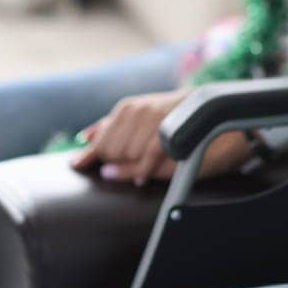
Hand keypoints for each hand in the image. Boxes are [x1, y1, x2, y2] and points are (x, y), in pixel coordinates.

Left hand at [72, 90, 188, 183]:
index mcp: (126, 109)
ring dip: (132, 167)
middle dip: (116, 161)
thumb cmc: (171, 121)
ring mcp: (152, 120)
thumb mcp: (139, 122)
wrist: (210, 113)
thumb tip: (83, 136)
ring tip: (143, 168)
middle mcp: (136, 110)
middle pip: (109, 150)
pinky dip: (142, 171)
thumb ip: (111, 127)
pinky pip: (144, 160)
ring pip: (125, 155)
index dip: (89, 155)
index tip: (76, 164)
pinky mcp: (166, 133)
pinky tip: (143, 178)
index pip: (98, 139)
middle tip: (132, 163)